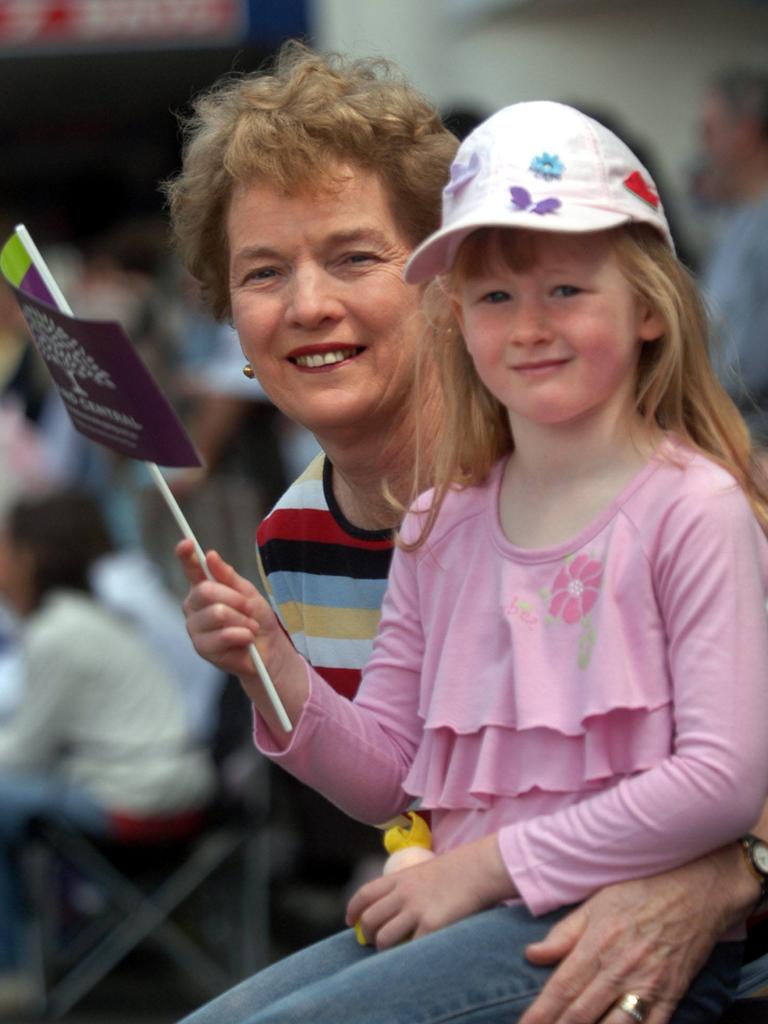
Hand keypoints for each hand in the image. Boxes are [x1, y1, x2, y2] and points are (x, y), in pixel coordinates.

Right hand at [176, 541, 302, 722]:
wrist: (268, 650)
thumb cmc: (256, 619)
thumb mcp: (248, 592)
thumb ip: (228, 576)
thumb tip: (210, 555)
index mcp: (203, 589)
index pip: (191, 570)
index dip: (186, 556)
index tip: (186, 543)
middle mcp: (194, 607)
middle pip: (206, 591)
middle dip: (235, 599)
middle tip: (248, 609)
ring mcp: (195, 628)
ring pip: (217, 613)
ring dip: (242, 620)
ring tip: (249, 627)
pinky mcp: (202, 648)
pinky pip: (223, 635)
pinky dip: (242, 635)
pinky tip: (246, 639)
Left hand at [345, 833, 513, 949]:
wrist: (480, 868)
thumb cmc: (458, 870)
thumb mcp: (424, 871)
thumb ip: (408, 887)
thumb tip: (396, 908)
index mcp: (400, 878)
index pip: (365, 894)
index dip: (353, 909)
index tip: (350, 922)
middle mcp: (403, 894)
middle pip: (370, 919)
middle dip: (367, 935)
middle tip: (373, 942)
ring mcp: (416, 910)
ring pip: (384, 938)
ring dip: (384, 949)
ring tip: (392, 953)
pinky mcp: (432, 926)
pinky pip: (410, 948)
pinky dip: (408, 956)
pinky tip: (414, 957)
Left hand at [518, 843, 757, 1023]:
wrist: (696, 892)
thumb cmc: (641, 892)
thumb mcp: (596, 903)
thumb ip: (564, 933)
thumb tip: (531, 954)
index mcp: (597, 944)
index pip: (561, 987)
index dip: (540, 1013)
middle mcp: (620, 970)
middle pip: (581, 1014)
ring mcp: (647, 987)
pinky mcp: (671, 997)